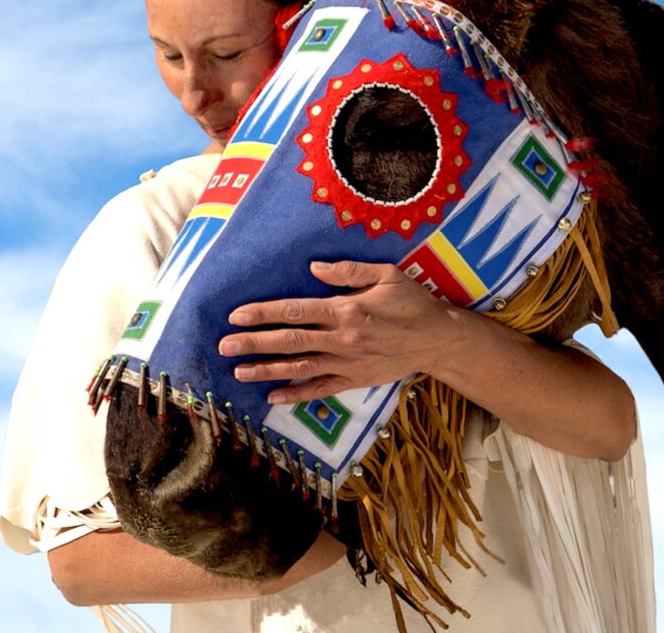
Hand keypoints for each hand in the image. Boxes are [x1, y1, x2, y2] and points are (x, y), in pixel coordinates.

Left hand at [219, 260, 463, 403]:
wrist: (438, 339)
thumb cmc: (412, 302)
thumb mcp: (386, 275)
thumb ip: (348, 270)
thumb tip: (313, 267)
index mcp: (345, 310)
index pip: (295, 311)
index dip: (264, 313)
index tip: (237, 315)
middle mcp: (341, 339)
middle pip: (289, 342)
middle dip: (254, 344)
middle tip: (224, 346)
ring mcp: (346, 363)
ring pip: (299, 368)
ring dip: (266, 371)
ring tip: (238, 372)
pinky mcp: (354, 380)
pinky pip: (320, 389)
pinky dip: (295, 394)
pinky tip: (272, 397)